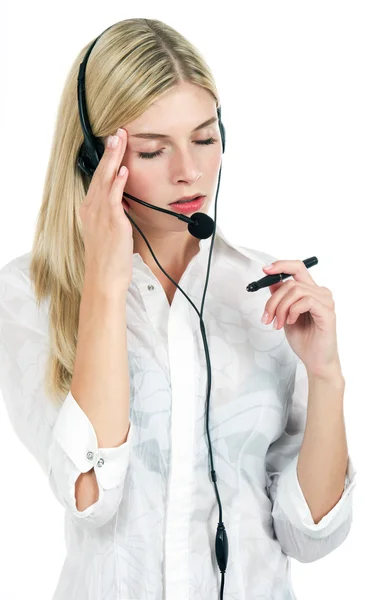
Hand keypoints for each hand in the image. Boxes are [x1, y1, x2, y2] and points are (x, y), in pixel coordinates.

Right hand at [79, 128, 133, 296]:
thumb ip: (116, 215)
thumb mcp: (110, 232)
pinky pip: (114, 197)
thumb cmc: (109, 260)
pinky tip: (123, 169)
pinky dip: (118, 182)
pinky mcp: (112, 222)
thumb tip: (125, 204)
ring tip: (120, 140)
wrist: (105, 278)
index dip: (107, 161)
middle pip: (101, 174)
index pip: (99, 180)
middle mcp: (92, 209)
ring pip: (106, 180)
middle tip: (117, 133)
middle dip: (110, 152)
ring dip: (114, 159)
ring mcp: (101, 215)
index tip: (114, 145)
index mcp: (91, 211)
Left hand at [261, 260, 342, 379]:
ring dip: (281, 308)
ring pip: (295, 290)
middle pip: (291, 282)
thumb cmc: (304, 339)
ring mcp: (325, 301)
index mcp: (310, 291)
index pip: (297, 268)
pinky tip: (291, 322)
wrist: (315, 361)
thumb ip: (281, 298)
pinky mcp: (327, 312)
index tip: (265, 270)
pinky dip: (293, 311)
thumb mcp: (285, 315)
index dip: (281, 265)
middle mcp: (320, 292)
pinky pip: (306, 301)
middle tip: (267, 317)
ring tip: (279, 323)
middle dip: (273, 300)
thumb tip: (271, 281)